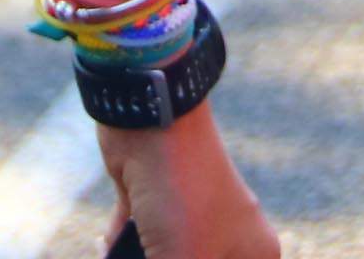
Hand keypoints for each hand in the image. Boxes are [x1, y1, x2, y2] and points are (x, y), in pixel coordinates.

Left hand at [97, 108, 277, 258]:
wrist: (148, 119)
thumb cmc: (181, 193)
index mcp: (252, 256)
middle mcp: (227, 239)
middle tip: (148, 257)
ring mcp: (188, 221)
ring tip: (127, 253)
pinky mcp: (151, 209)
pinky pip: (133, 248)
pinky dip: (119, 251)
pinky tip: (112, 244)